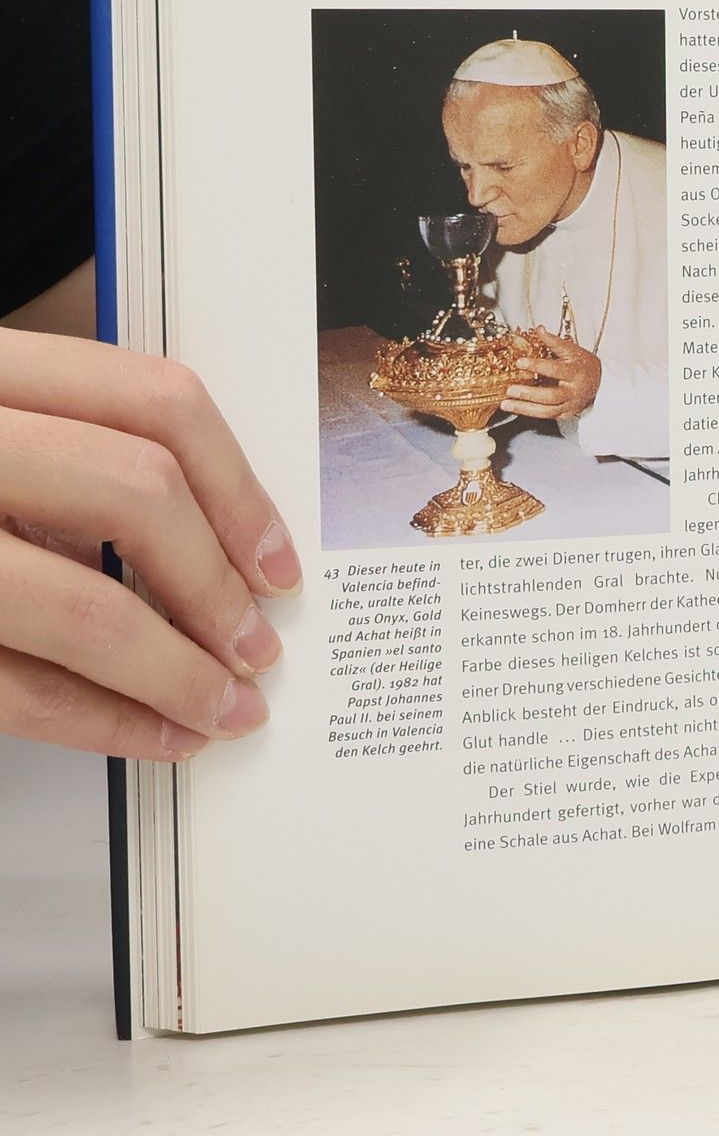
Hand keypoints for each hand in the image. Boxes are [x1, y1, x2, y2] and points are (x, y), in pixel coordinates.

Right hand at [0, 331, 298, 757]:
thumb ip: (65, 456)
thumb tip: (216, 538)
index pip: (151, 400)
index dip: (240, 486)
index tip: (276, 558)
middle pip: (135, 493)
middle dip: (216, 585)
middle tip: (256, 644)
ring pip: (82, 606)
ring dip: (175, 674)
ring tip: (221, 708)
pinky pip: (16, 688)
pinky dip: (102, 721)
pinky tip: (151, 735)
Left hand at [505, 327, 602, 420]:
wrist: (599, 384)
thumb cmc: (583, 365)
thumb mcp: (572, 350)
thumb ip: (554, 341)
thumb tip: (538, 329)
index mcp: (576, 372)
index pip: (555, 370)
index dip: (537, 366)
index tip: (520, 362)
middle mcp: (574, 391)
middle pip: (551, 396)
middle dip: (529, 394)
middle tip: (510, 389)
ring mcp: (570, 405)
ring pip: (547, 411)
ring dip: (525, 408)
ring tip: (506, 404)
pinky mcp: (565, 414)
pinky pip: (546, 416)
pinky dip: (529, 412)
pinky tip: (515, 408)